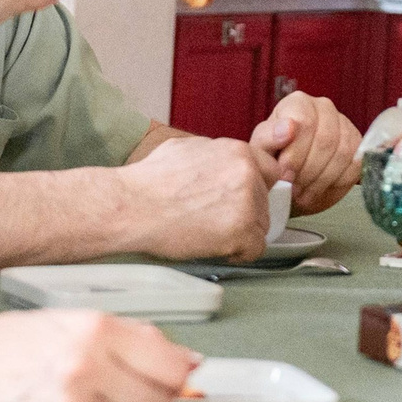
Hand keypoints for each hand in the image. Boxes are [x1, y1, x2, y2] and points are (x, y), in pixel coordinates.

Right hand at [0, 310, 196, 401]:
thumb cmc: (1, 346)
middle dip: (156, 399)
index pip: (170, 364)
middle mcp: (88, 369)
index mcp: (94, 331)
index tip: (181, 377)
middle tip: (137, 392)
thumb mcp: (66, 320)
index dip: (180, 374)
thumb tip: (182, 358)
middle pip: (161, 401)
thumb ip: (127, 336)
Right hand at [115, 135, 272, 259]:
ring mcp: (247, 203)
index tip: (243, 199)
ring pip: (261, 225)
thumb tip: (223, 162)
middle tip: (217, 220)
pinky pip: (256, 249)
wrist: (132, 206)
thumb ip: (216, 155)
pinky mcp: (241, 232)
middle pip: (264, 201)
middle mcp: (247, 174)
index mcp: (237, 151)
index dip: (255, 188)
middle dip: (246, 212)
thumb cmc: (150, 179)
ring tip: (211, 234)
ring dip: (241, 233)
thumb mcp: (188, 148)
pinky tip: (217, 248)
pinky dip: (239, 254)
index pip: (268, 171)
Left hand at [250, 91, 359, 214]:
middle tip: (294, 191)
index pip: (304, 122)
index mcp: (299, 103)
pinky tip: (319, 191)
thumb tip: (289, 128)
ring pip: (342, 154)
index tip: (285, 176)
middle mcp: (324, 108)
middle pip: (326, 140)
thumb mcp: (261, 150)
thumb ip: (269, 137)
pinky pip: (355, 166)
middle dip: (308, 171)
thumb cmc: (272, 160)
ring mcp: (345, 125)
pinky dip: (337, 184)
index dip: (295, 154)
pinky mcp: (358, 147)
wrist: (288, 177)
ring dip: (321, 181)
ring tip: (303, 195)